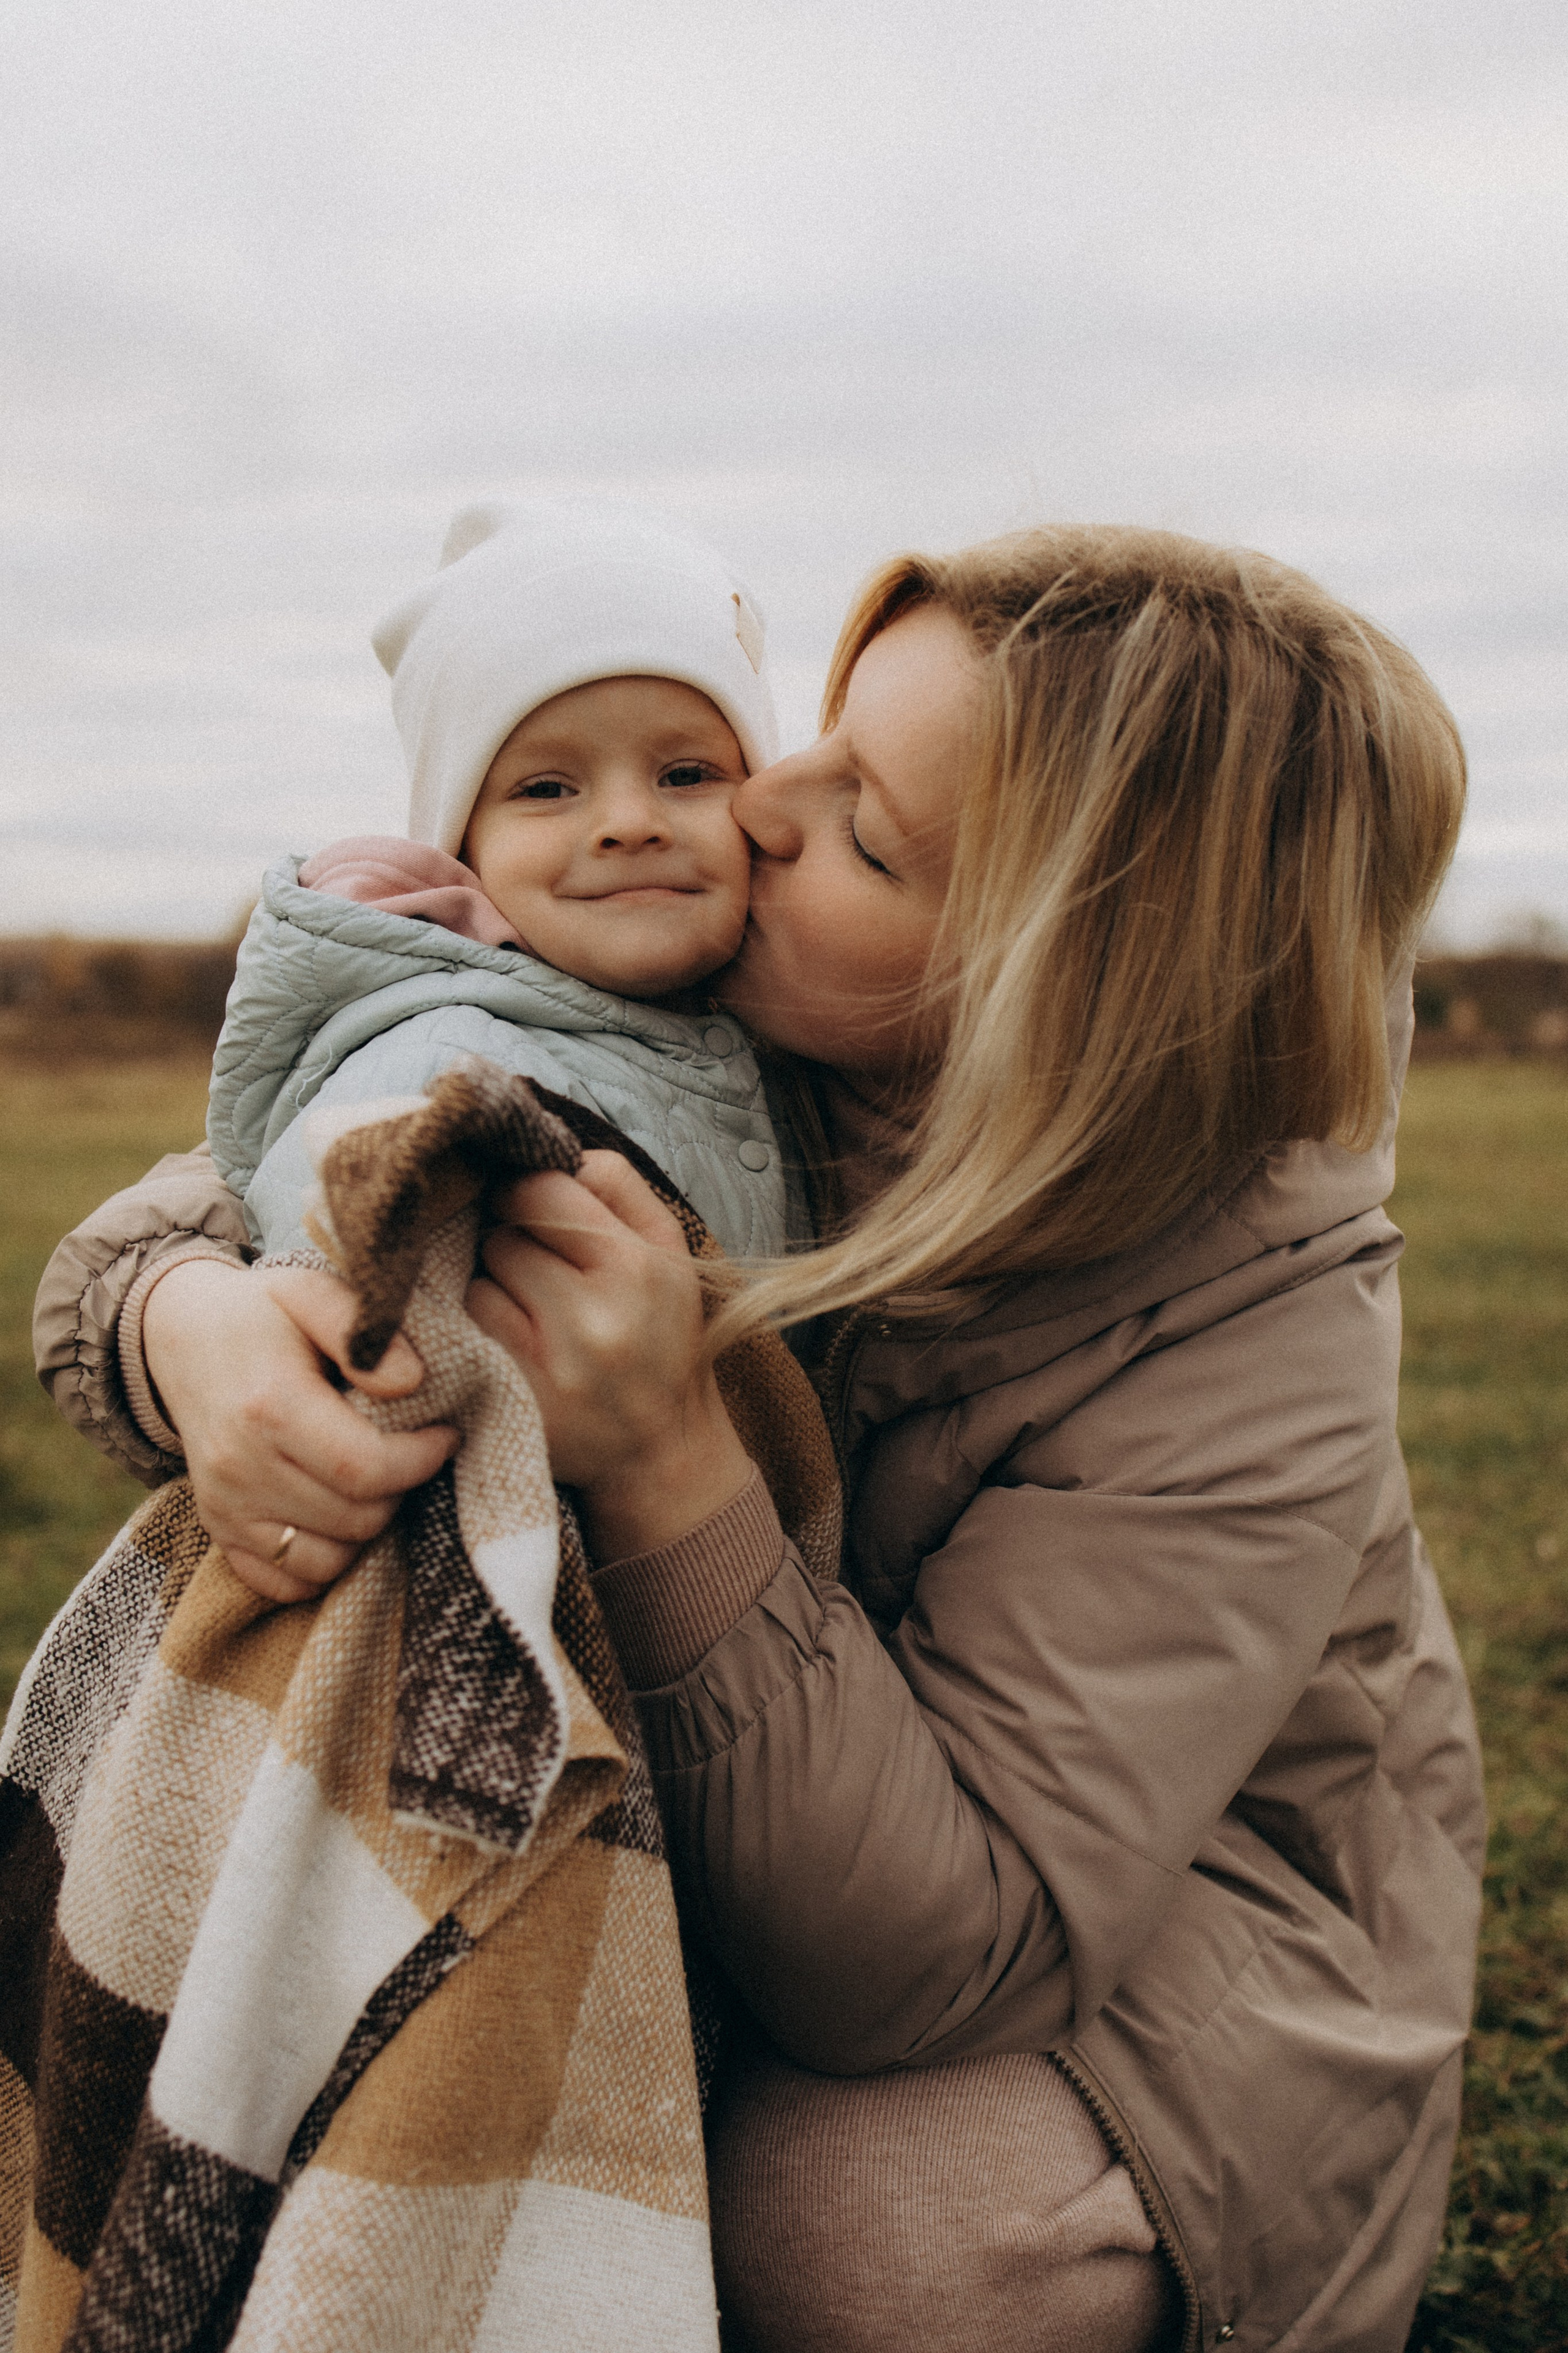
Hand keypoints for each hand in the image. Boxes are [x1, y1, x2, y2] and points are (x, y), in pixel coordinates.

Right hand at [141, 1258, 458, 1601]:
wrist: (180, 1338)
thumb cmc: (261, 1315)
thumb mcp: (310, 1291)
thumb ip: (363, 1330)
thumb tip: (412, 1382)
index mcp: (270, 1407)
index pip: (367, 1469)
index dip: (422, 1459)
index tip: (444, 1432)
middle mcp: (241, 1467)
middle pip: (356, 1519)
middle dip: (401, 1490)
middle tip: (408, 1451)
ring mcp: (224, 1507)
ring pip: (328, 1561)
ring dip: (366, 1528)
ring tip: (372, 1480)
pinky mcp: (218, 1530)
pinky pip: (284, 1582)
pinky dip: (322, 1562)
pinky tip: (335, 1513)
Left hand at [467, 1150, 752, 1560]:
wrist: (660, 1449)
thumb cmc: (661, 1336)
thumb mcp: (669, 1250)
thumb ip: (617, 1185)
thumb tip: (550, 1148)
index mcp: (637, 1267)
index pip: (540, 1189)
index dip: (526, 1193)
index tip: (532, 1208)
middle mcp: (593, 1317)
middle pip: (503, 1235)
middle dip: (514, 1242)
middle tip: (543, 1271)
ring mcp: (546, 1364)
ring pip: (478, 1279)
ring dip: (494, 1285)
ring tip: (533, 1309)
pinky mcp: (511, 1398)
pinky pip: (467, 1328)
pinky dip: (482, 1327)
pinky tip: (515, 1340)